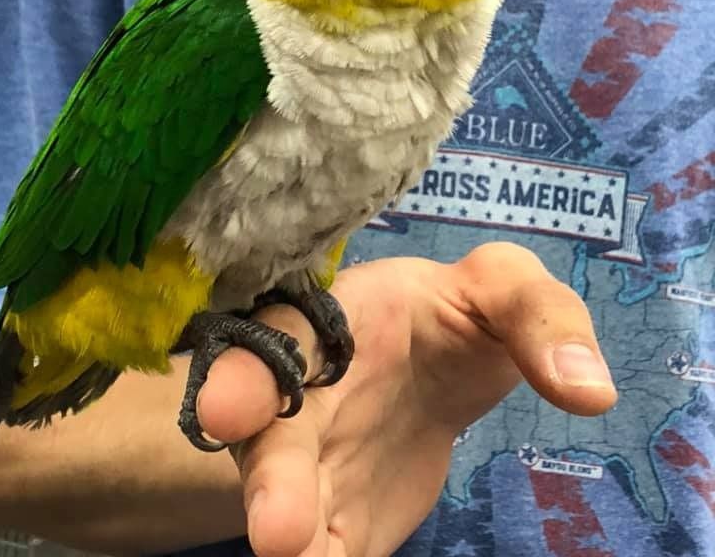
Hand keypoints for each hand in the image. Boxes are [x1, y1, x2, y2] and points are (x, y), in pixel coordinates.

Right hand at [197, 244, 616, 556]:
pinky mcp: (338, 518)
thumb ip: (540, 318)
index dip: (243, 374)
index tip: (227, 412)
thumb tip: (592, 391)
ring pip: (287, 505)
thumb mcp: (503, 288)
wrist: (429, 366)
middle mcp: (301, 397)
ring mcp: (312, 465)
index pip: (274, 338)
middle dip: (272, 480)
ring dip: (291, 539)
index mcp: (327, 323)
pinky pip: (326, 547)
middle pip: (270, 437)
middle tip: (278, 532)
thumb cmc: (454, 315)